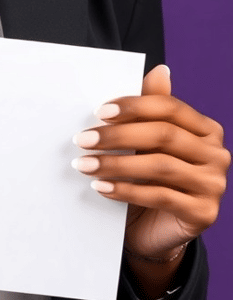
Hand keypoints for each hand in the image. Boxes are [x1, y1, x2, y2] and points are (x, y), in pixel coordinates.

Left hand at [72, 65, 228, 264]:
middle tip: (83, 139)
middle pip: (163, 135)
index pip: (170, 108)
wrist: (154, 229)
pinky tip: (101, 186)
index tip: (99, 111)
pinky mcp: (204, 213)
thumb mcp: (146, 143)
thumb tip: (159, 69)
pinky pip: (160, 196)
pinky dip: (126, 190)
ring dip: (116, 164)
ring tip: (85, 164)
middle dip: (118, 136)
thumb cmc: (149, 179)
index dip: (133, 106)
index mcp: (205, 129)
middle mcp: (216, 154)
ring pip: (160, 165)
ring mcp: (214, 185)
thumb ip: (151, 110)